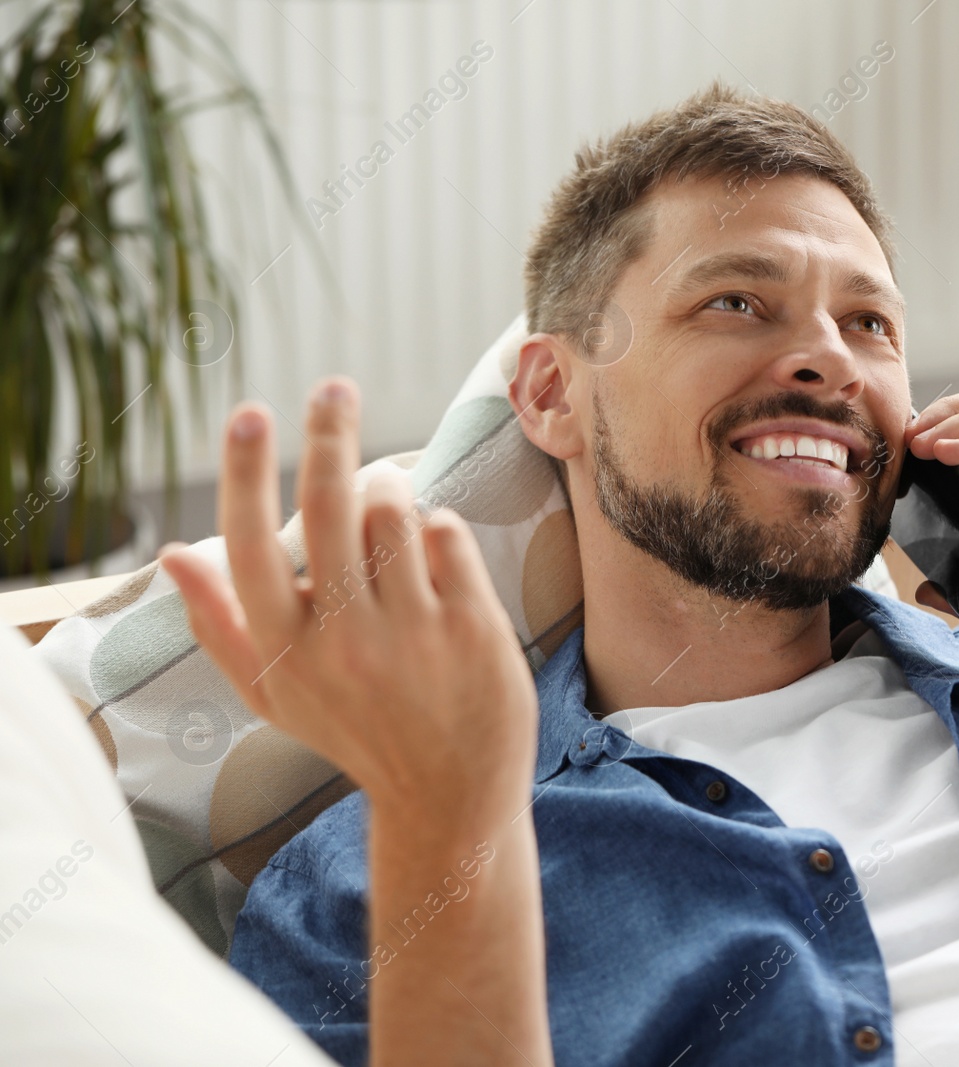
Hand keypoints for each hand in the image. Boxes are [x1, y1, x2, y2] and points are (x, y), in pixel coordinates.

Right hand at [159, 378, 537, 824]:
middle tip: (334, 387)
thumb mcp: (275, 694)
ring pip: (393, 509)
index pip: (249, 543)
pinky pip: (446, 534)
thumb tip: (171, 554)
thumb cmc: (356, 732)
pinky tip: (435, 561)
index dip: (246, 471)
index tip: (250, 414)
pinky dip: (439, 532)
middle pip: (328, 503)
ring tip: (392, 511)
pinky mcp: (469, 626)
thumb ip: (219, 625)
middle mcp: (340, 637)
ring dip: (392, 491)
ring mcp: (408, 631)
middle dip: (329, 430)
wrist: (450, 792)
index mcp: (282, 649)